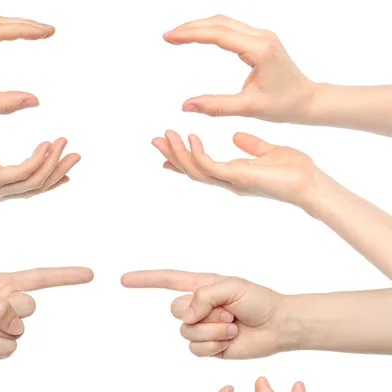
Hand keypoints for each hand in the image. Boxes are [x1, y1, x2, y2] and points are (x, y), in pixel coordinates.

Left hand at [0, 138, 79, 205]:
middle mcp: (0, 193)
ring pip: (36, 180)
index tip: (66, 172)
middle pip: (39, 186)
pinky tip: (45, 144)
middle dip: (60, 171)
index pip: (30, 187)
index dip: (50, 179)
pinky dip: (38, 158)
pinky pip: (22, 170)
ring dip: (54, 162)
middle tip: (77, 155)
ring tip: (65, 143)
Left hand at [0, 267, 93, 363]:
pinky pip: (8, 349)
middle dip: (7, 310)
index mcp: (4, 286)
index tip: (89, 275)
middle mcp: (9, 306)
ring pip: (19, 331)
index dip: (66, 277)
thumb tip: (16, 323)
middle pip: (30, 307)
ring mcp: (5, 328)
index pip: (41, 279)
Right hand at [122, 270, 288, 358]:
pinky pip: (196, 349)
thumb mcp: (231, 287)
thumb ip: (203, 296)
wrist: (277, 326)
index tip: (123, 280)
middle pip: (174, 310)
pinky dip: (214, 345)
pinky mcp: (208, 346)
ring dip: (212, 331)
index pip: (166, 280)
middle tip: (226, 313)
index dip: (144, 279)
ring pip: (186, 332)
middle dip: (200, 313)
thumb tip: (185, 316)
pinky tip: (230, 340)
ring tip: (232, 327)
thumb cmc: (258, 300)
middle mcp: (197, 306)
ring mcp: (201, 327)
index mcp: (200, 286)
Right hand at [152, 131, 322, 211]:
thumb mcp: (268, 152)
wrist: (309, 183)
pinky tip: (191, 137)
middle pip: (191, 170)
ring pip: (194, 170)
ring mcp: (231, 181)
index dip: (182, 158)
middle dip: (172, 155)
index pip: (201, 166)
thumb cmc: (294, 170)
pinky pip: (210, 166)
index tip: (168, 146)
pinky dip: (197, 154)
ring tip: (167, 135)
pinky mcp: (238, 178)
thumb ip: (251, 146)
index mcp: (232, 174)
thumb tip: (237, 136)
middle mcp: (227, 180)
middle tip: (156, 140)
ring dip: (178, 154)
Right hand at [164, 16, 314, 122]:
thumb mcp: (248, 108)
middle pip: (220, 22)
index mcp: (259, 50)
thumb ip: (216, 106)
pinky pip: (231, 29)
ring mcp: (261, 36)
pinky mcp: (260, 41)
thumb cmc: (282, 105)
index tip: (169, 38)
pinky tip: (198, 37)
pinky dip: (211, 30)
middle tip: (168, 36)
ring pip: (225, 23)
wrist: (306, 100)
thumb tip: (185, 106)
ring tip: (178, 36)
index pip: (218, 34)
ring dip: (200, 26)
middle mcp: (261, 37)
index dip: (191, 34)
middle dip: (191, 27)